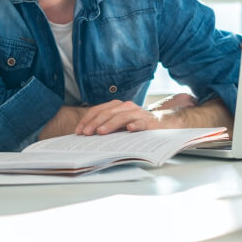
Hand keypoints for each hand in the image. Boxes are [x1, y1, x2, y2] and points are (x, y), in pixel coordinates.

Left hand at [75, 93, 198, 135]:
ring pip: (121, 117)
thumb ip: (106, 125)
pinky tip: (130, 129)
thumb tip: (86, 135)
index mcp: (117, 106)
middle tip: (85, 133)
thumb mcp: (119, 124)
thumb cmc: (136, 125)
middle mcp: (126, 107)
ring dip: (110, 124)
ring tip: (100, 132)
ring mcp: (138, 113)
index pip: (98, 110)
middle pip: (107, 113)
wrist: (163, 124)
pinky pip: (141, 123)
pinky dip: (136, 125)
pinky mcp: (149, 122)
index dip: (87, 120)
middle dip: (94, 123)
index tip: (78, 131)